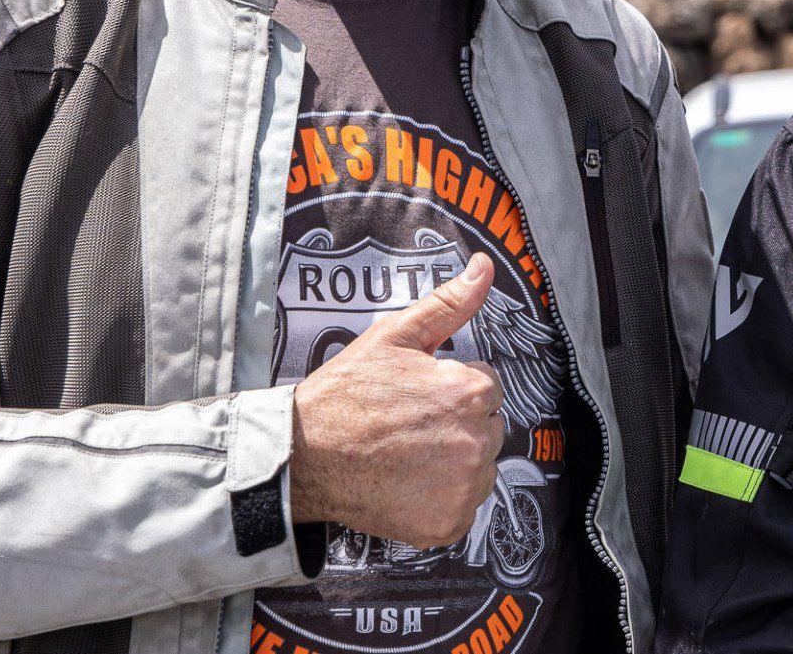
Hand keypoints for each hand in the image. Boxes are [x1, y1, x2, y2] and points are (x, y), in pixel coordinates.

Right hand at [289, 252, 505, 547]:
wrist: (304, 456)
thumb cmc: (346, 394)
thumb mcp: (396, 336)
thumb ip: (450, 303)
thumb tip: (484, 267)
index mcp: (472, 390)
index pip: (489, 388)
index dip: (453, 390)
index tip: (419, 398)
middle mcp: (477, 441)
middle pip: (488, 429)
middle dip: (459, 425)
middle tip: (411, 427)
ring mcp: (463, 487)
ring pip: (480, 469)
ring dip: (455, 463)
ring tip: (407, 455)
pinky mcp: (447, 523)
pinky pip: (462, 507)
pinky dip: (441, 500)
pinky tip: (407, 484)